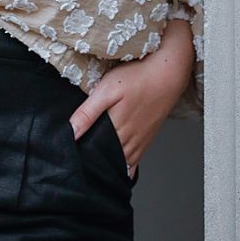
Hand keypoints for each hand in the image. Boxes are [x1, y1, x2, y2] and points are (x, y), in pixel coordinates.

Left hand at [67, 18, 193, 171]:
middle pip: (109, 160)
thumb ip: (88, 113)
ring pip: (123, 163)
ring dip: (110, 166)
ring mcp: (140, 141)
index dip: (83, 157)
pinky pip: (135, 161)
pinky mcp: (148, 138)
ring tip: (96, 166)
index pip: (95, 153)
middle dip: (95, 163)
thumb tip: (71, 134)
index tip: (73, 159)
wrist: (168, 74)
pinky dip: (125, 165)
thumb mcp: (107, 90)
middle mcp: (130, 140)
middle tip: (81, 163)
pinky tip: (117, 164)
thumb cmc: (138, 78)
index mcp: (117, 129)